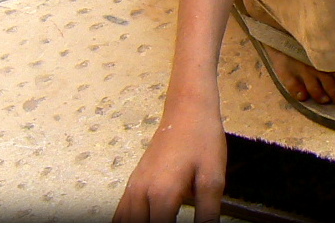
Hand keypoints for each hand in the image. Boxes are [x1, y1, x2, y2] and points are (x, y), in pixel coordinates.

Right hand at [113, 99, 226, 221]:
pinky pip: (120, 213)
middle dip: (155, 232)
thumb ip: (208, 212)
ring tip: (162, 221)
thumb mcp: (213, 178)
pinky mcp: (132, 182)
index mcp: (162, 193)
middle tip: (176, 224)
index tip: (187, 231)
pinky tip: (144, 220)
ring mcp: (133, 187)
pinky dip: (128, 222)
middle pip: (139, 227)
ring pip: (124, 222)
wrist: (187, 110)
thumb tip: (208, 230)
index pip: (160, 231)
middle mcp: (141, 193)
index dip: (175, 235)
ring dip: (140, 227)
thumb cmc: (202, 139)